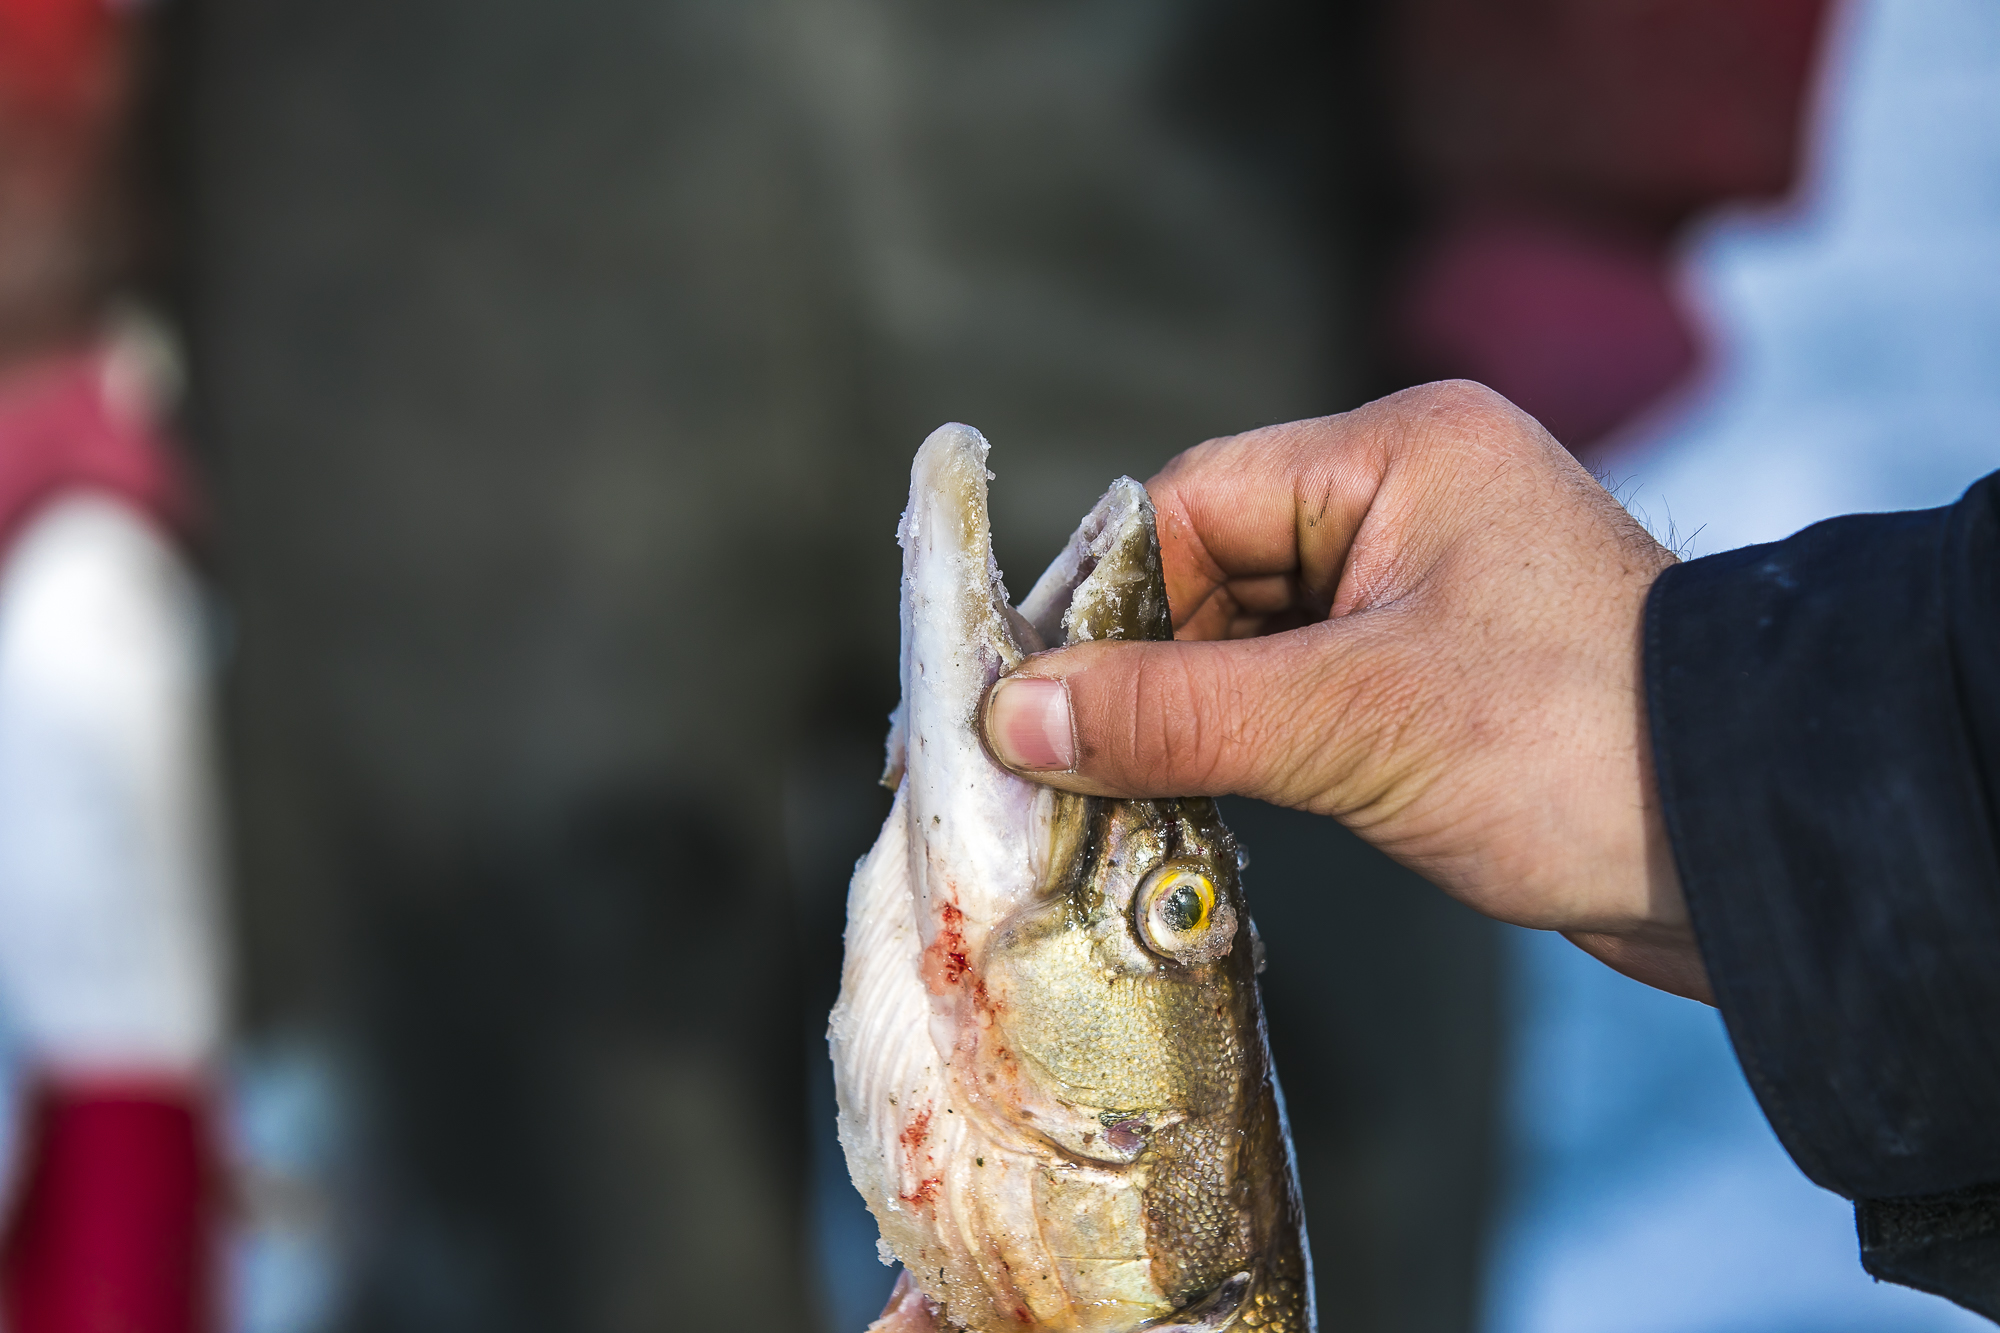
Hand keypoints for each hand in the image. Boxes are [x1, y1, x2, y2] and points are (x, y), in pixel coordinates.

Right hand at [982, 382, 1707, 1001]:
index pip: (1194, 502)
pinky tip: (1226, 805)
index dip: (1113, 601)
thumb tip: (1014, 714)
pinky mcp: (1444, 672)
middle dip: (1154, 671)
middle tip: (1084, 769)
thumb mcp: (1349, 724)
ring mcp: (1430, 590)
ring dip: (1202, 719)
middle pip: (1216, 570)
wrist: (1758, 845)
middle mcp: (1413, 501)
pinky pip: (1308, 689)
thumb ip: (1172, 714)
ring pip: (1256, 639)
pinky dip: (1259, 746)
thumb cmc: (1577, 748)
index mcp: (1400, 455)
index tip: (1046, 700)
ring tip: (1152, 801)